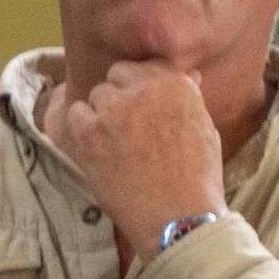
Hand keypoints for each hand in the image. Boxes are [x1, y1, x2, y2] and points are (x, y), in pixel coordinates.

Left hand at [36, 61, 225, 257]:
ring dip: (100, 113)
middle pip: (116, 76)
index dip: (139, 85)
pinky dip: (81, 129)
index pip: (145, 66)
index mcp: (177, 82)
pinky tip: (96, 149)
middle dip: (119, 96)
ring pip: (96, 94)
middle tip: (125, 125)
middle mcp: (145, 87)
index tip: (141, 105)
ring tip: (113, 142)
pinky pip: (74, 114)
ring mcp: (115, 107)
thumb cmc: (196, 175)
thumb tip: (187, 74)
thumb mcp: (203, 126)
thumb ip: (188, 97)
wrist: (176, 211)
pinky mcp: (90, 130)